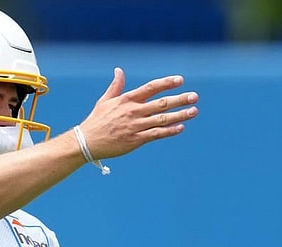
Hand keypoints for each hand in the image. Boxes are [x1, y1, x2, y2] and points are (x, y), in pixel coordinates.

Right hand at [78, 67, 198, 159]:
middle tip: (194, 96)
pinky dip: (169, 131)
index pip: (150, 88)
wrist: (87, 142)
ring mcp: (136, 126)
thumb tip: (119, 70)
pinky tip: (181, 127)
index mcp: (127, 100)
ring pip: (162, 119)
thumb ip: (116, 86)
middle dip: (180, 99)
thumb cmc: (96, 121)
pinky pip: (156, 134)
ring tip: (194, 111)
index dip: (166, 83)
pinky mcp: (136, 140)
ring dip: (180, 115)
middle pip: (161, 103)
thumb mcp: (104, 101)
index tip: (180, 80)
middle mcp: (133, 111)